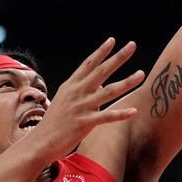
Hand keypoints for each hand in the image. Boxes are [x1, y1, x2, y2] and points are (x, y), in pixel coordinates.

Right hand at [30, 38, 143, 162]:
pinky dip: (121, 114)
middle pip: (101, 71)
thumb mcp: (63, 100)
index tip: (112, 40)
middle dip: (118, 57)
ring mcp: (81, 107)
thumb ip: (80, 91)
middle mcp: (77, 93)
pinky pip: (107, 117)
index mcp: (70, 86)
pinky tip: (134, 111)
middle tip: (132, 45)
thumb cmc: (53, 122)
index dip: (101, 52)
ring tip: (142, 74)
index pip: (88, 64)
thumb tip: (100, 86)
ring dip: (127, 82)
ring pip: (109, 91)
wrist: (40, 142)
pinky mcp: (85, 123)